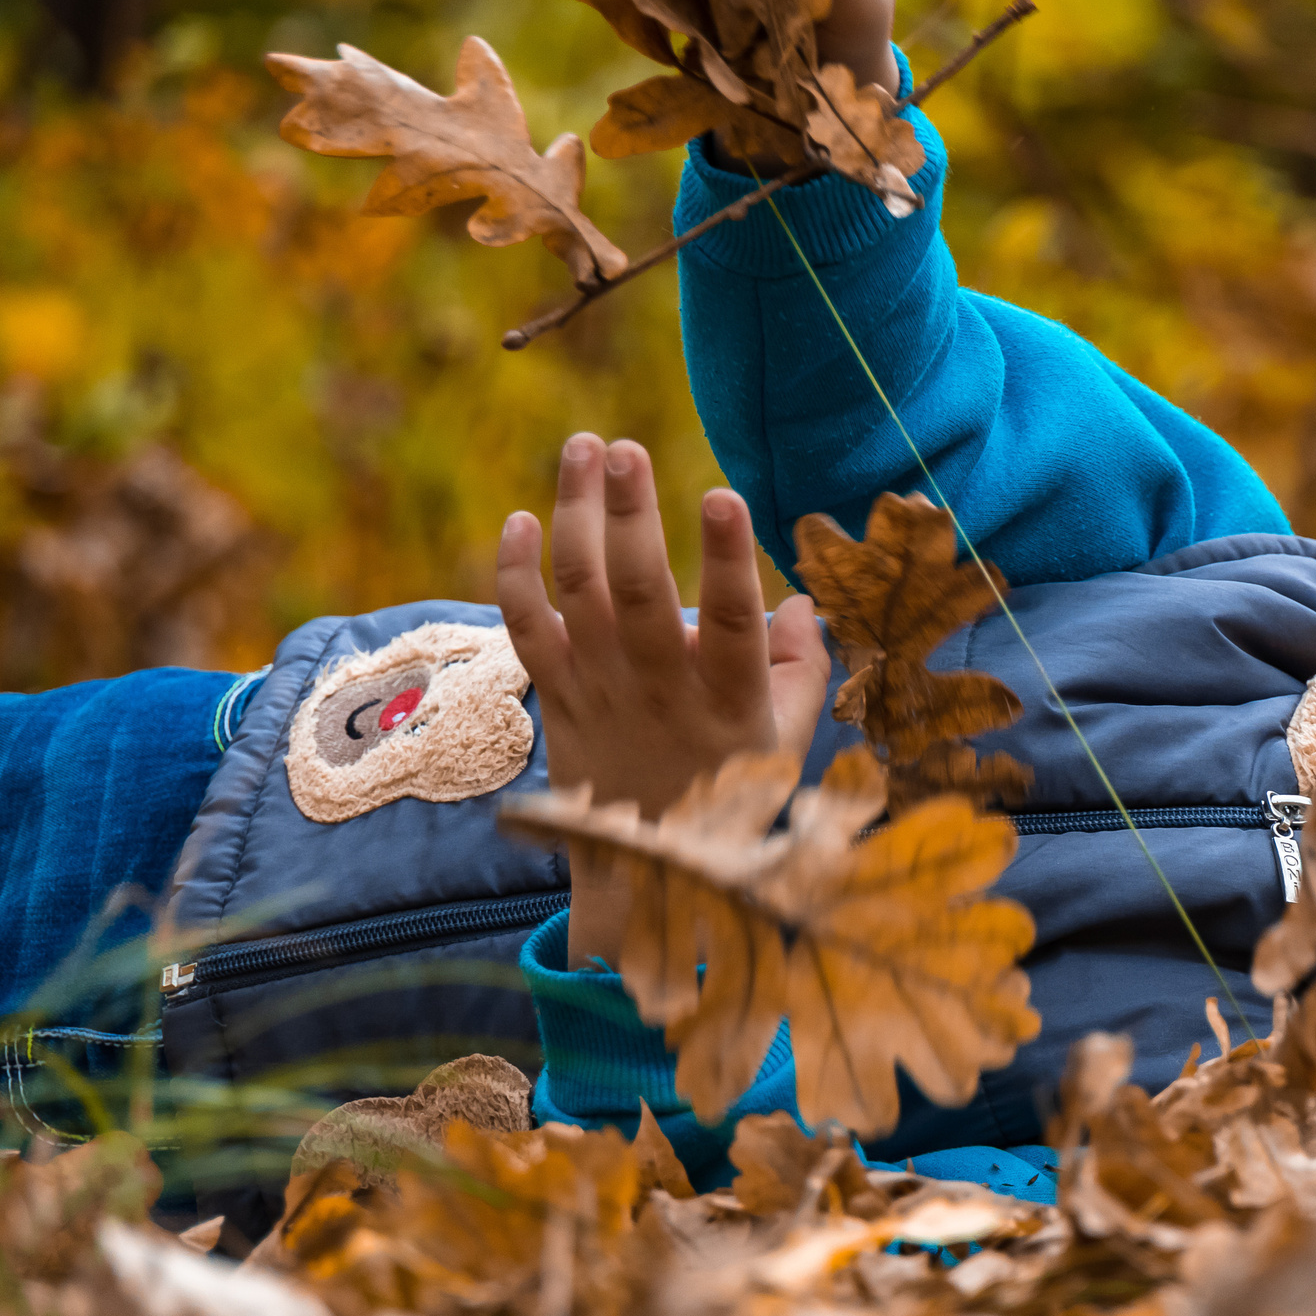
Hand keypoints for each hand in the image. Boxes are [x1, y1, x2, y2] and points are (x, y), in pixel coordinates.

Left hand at [498, 433, 828, 965]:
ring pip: (578, 591)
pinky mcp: (555, 695)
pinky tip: (520, 519)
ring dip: (576, 513)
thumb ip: (802, 668)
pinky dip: (513, 573)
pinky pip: (524, 627)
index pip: (730, 620)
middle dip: (630, 513)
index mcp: (728, 697)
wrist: (643, 869)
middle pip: (637, 592)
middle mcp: (659, 689)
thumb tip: (803, 602)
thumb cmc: (728, 792)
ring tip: (586, 447)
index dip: (726, 558)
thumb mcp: (786, 740)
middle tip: (626, 448)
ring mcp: (599, 690)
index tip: (722, 495)